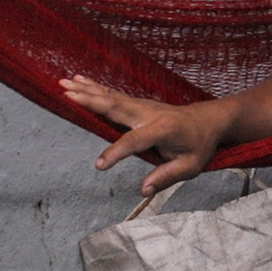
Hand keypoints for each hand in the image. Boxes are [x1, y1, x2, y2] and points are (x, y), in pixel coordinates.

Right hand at [60, 75, 231, 194]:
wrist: (208, 121)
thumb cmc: (199, 145)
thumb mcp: (191, 166)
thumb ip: (167, 177)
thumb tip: (144, 190)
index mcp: (164, 129)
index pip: (135, 141)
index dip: (117, 152)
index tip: (100, 165)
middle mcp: (150, 113)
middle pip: (117, 106)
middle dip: (91, 101)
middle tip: (67, 95)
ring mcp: (143, 106)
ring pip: (111, 96)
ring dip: (87, 90)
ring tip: (63, 83)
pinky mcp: (137, 104)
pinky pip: (113, 95)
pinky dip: (94, 87)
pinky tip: (77, 80)